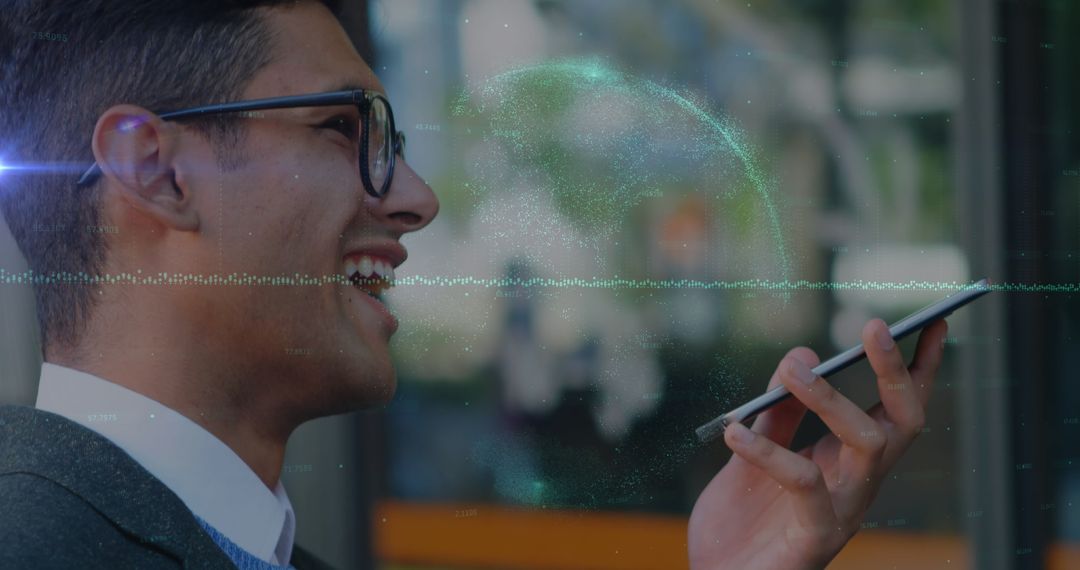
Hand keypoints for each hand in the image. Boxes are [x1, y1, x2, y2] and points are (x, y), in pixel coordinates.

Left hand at [687, 318, 948, 569]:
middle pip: (900, 420)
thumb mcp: (755, 450)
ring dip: (831, 399)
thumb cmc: (743, 522)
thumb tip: (801, 353)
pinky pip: (803, 483)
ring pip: (867, 444)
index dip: (918, 367)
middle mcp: (858, 483)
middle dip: (894, 370)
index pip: (895, 407)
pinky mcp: (815, 537)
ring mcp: (843, 511)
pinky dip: (768, 451)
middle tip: (873, 325)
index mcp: (849, 460)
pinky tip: (733, 432)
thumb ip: (778, 408)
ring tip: (792, 369)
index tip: (933, 320)